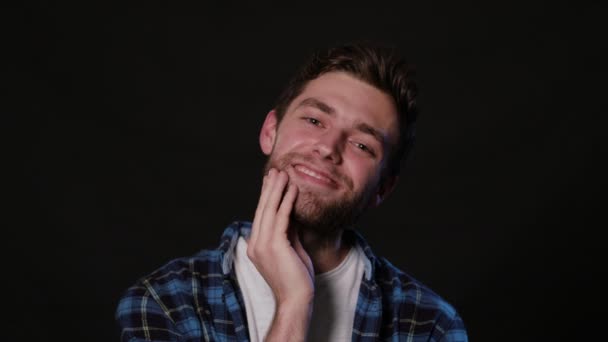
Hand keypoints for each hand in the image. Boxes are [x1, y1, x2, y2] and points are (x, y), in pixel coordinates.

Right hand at [247, 168, 313, 340]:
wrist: (296, 300)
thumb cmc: (296, 278)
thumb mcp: (291, 249)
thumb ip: (289, 231)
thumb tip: (292, 212)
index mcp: (256, 246)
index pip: (261, 216)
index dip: (266, 197)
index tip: (271, 181)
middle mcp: (255, 243)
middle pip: (262, 209)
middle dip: (269, 188)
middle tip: (275, 171)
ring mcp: (262, 245)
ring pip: (269, 210)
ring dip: (277, 190)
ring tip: (283, 173)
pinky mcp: (274, 246)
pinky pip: (281, 218)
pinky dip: (286, 202)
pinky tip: (292, 189)